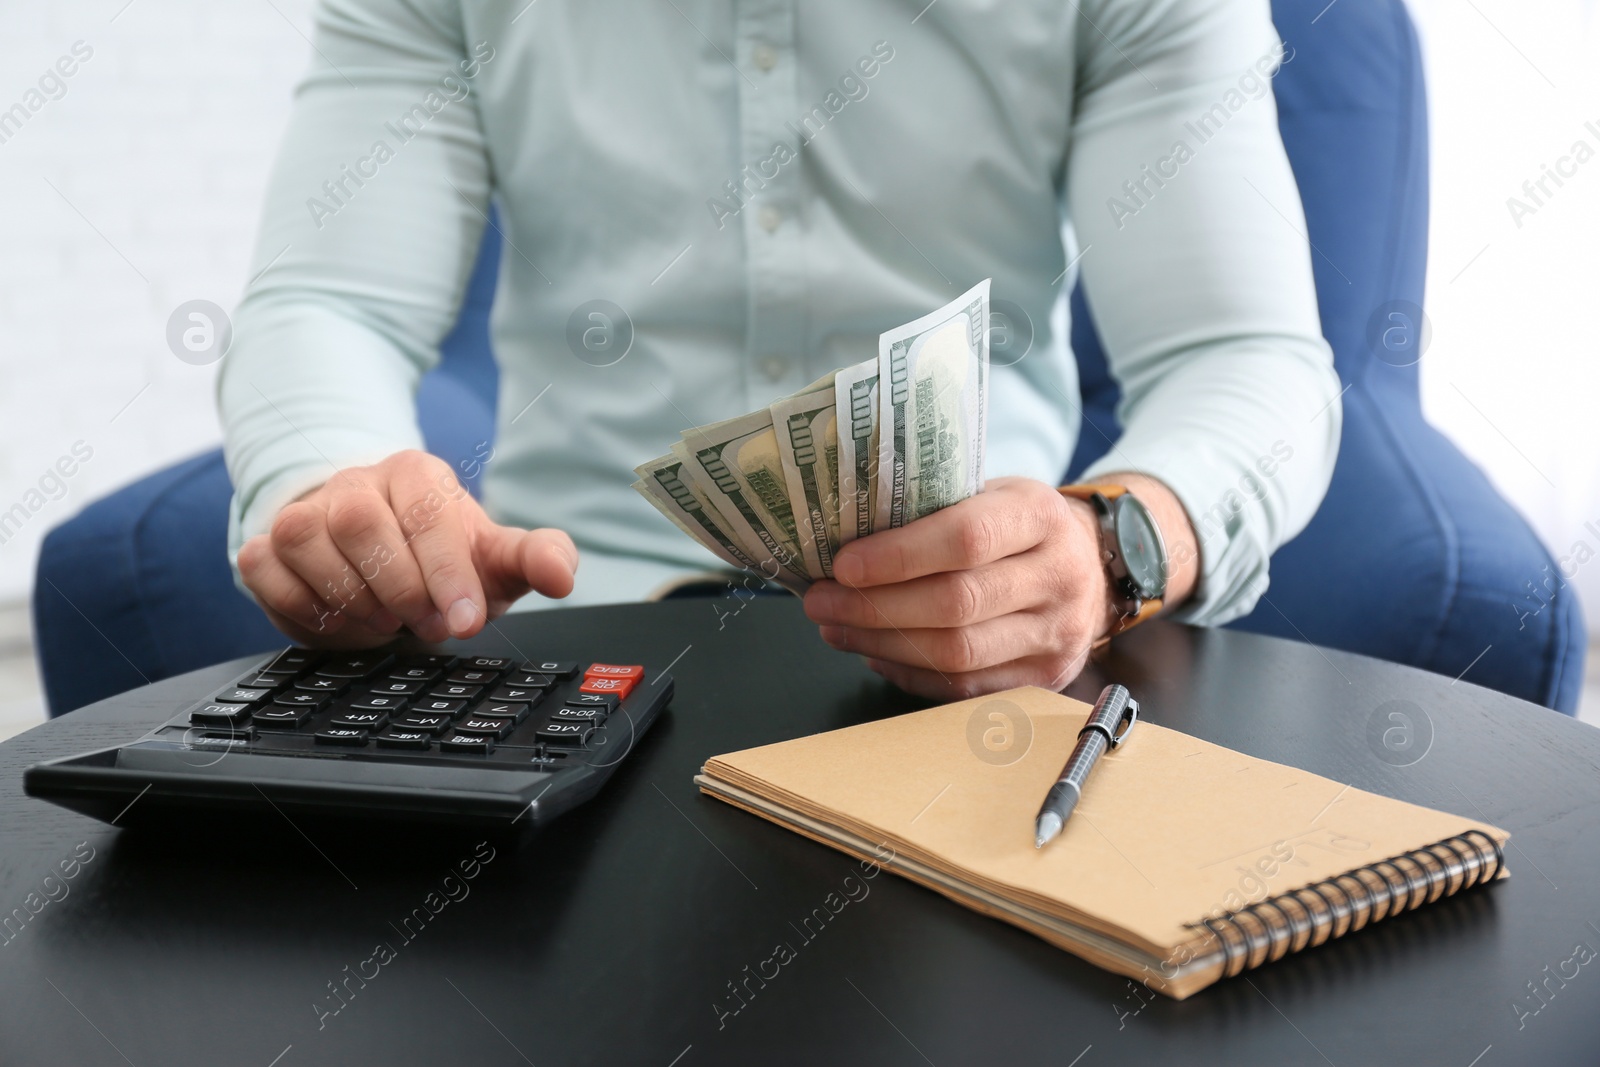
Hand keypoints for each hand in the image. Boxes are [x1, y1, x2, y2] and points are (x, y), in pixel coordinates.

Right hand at [237, 450, 576, 647]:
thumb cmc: (442, 559)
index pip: (427, 513)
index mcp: (417, 475)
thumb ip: (538, 559)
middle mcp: (356, 484)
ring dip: (351, 598)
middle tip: (429, 625)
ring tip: (388, 623)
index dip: (447, 573)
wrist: (383, 563)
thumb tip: (561, 575)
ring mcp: (305, 511)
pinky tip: (339, 621)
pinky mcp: (266, 545)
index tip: (467, 622)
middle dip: (400, 586)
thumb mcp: (496, 560)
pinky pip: (265, 569)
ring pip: (306, 541)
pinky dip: (302, 606)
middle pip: (360, 521)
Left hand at [803, 477, 1111, 698]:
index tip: (842, 565)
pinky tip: (874, 651)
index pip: (966, 539)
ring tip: (835, 627)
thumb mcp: (992, 492)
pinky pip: (963, 687)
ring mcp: (1057, 634)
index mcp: (1041, 516)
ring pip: (956, 653)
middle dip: (874, 606)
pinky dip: (908, 671)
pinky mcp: (1046, 678)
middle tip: (820, 601)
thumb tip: (843, 535)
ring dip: (882, 643)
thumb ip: (933, 509)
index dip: (898, 556)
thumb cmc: (1020, 525)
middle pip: (955, 604)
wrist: (1096, 564)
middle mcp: (1059, 577)